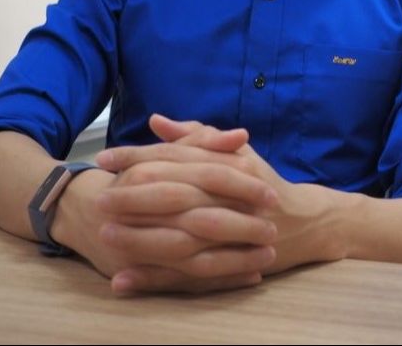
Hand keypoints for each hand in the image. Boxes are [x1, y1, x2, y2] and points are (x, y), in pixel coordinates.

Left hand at [99, 115, 344, 279]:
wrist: (302, 222)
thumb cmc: (260, 181)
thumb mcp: (234, 151)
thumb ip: (195, 135)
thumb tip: (156, 121)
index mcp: (223, 164)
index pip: (173, 157)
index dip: (136, 156)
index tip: (103, 158)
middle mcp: (224, 196)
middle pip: (174, 194)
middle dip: (132, 195)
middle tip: (99, 195)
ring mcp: (226, 234)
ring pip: (178, 236)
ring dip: (139, 236)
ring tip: (104, 233)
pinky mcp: (224, 266)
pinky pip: (184, 275)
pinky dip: (153, 278)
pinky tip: (123, 280)